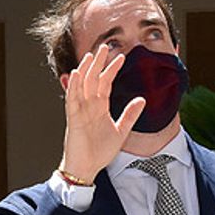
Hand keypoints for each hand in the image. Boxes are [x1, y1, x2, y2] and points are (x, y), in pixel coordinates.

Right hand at [59, 43, 145, 181]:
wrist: (87, 168)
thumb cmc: (100, 152)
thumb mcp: (121, 131)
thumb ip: (130, 115)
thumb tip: (142, 99)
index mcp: (100, 107)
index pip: (105, 83)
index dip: (112, 69)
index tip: (121, 57)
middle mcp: (89, 106)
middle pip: (93, 79)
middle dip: (99, 63)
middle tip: (105, 46)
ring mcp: (80, 111)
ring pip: (82, 86)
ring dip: (86, 69)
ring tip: (91, 54)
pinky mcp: (73, 119)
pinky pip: (72, 100)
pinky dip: (73, 86)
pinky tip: (76, 74)